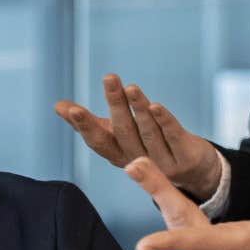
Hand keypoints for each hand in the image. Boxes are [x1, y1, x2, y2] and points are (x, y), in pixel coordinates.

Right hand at [55, 73, 221, 200]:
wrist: (191, 172)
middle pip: (125, 132)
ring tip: (130, 86)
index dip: (84, 126)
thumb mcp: (116, 137)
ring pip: (148, 133)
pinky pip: (173, 136)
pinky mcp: (185, 157)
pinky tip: (156, 105)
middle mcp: (138, 160)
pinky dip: (164, 121)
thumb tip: (58, 105)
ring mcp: (163, 162)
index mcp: (118, 155)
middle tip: (109, 77)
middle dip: (116, 105)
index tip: (71, 108)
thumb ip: (88, 123)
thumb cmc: (146, 147)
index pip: (99, 141)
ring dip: (139, 109)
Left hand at [124, 157, 249, 249]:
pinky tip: (158, 185)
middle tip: (133, 164)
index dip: (170, 243)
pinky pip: (184, 232)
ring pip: (179, 226)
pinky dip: (171, 208)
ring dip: (161, 196)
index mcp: (243, 249)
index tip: (141, 245)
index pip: (201, 242)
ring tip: (139, 166)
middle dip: (157, 192)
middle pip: (181, 224)